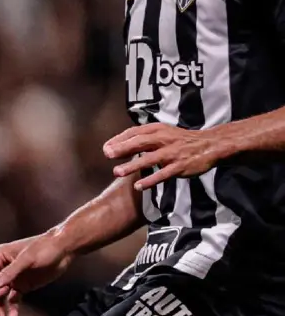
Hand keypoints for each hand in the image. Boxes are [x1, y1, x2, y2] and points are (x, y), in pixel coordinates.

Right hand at [0, 232, 72, 315]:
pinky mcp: (23, 285)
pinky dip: (13, 307)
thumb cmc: (44, 248)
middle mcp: (4, 268)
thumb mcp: (26, 260)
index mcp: (1, 256)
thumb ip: (9, 273)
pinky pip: (14, 298)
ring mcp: (14, 278)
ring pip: (2, 295)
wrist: (63, 250)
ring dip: (1, 306)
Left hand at [103, 124, 222, 190]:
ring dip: (133, 165)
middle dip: (123, 148)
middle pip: (140, 142)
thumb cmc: (180, 140)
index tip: (106, 147)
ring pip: (150, 159)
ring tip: (117, 172)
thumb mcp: (163, 133)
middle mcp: (164, 139)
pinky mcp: (180, 166)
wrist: (209, 145)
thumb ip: (144, 138)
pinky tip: (139, 186)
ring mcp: (172, 153)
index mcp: (158, 129)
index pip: (134, 132)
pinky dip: (151, 180)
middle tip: (107, 155)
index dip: (119, 139)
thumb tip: (119, 145)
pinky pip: (163, 174)